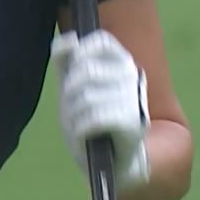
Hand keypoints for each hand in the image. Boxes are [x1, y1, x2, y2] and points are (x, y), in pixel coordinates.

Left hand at [51, 29, 150, 188]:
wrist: (113, 160)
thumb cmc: (90, 119)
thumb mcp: (72, 86)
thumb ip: (65, 59)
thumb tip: (71, 38)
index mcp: (122, 61)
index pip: (100, 41)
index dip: (78, 57)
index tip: (74, 78)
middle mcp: (133, 76)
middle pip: (85, 72)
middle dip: (69, 95)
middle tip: (75, 112)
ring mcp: (135, 99)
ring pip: (86, 98)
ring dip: (73, 117)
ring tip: (80, 127)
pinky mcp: (133, 123)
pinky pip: (93, 119)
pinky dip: (80, 131)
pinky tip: (84, 136)